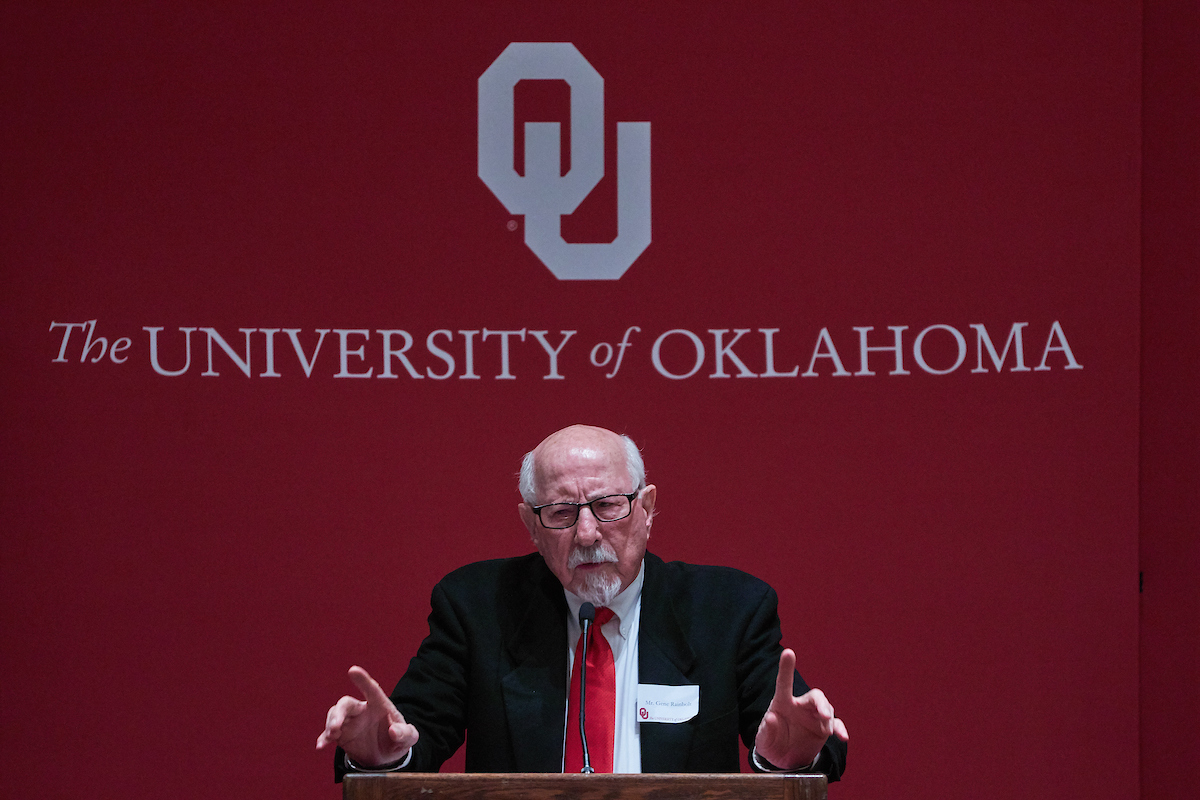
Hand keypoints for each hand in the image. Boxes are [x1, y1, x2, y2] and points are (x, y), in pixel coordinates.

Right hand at [315, 666, 418, 767]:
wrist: (386, 758)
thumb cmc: (398, 741)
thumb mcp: (409, 738)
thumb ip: (405, 733)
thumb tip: (394, 731)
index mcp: (380, 705)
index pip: (372, 689)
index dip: (363, 680)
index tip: (353, 670)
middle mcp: (362, 710)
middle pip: (346, 703)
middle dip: (339, 712)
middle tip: (336, 727)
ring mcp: (349, 721)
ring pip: (334, 714)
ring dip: (330, 723)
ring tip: (331, 736)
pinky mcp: (341, 734)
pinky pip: (329, 733)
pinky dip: (324, 738)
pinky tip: (321, 745)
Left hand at [753, 649, 848, 769]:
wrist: (784, 759)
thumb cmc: (771, 743)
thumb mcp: (763, 741)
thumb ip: (766, 730)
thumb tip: (771, 718)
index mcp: (783, 703)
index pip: (784, 682)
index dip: (786, 668)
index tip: (788, 652)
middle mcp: (800, 706)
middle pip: (815, 696)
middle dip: (821, 703)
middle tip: (823, 714)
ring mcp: (814, 716)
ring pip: (827, 708)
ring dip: (828, 716)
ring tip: (826, 729)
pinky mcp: (824, 728)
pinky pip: (835, 724)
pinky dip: (840, 729)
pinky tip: (843, 737)